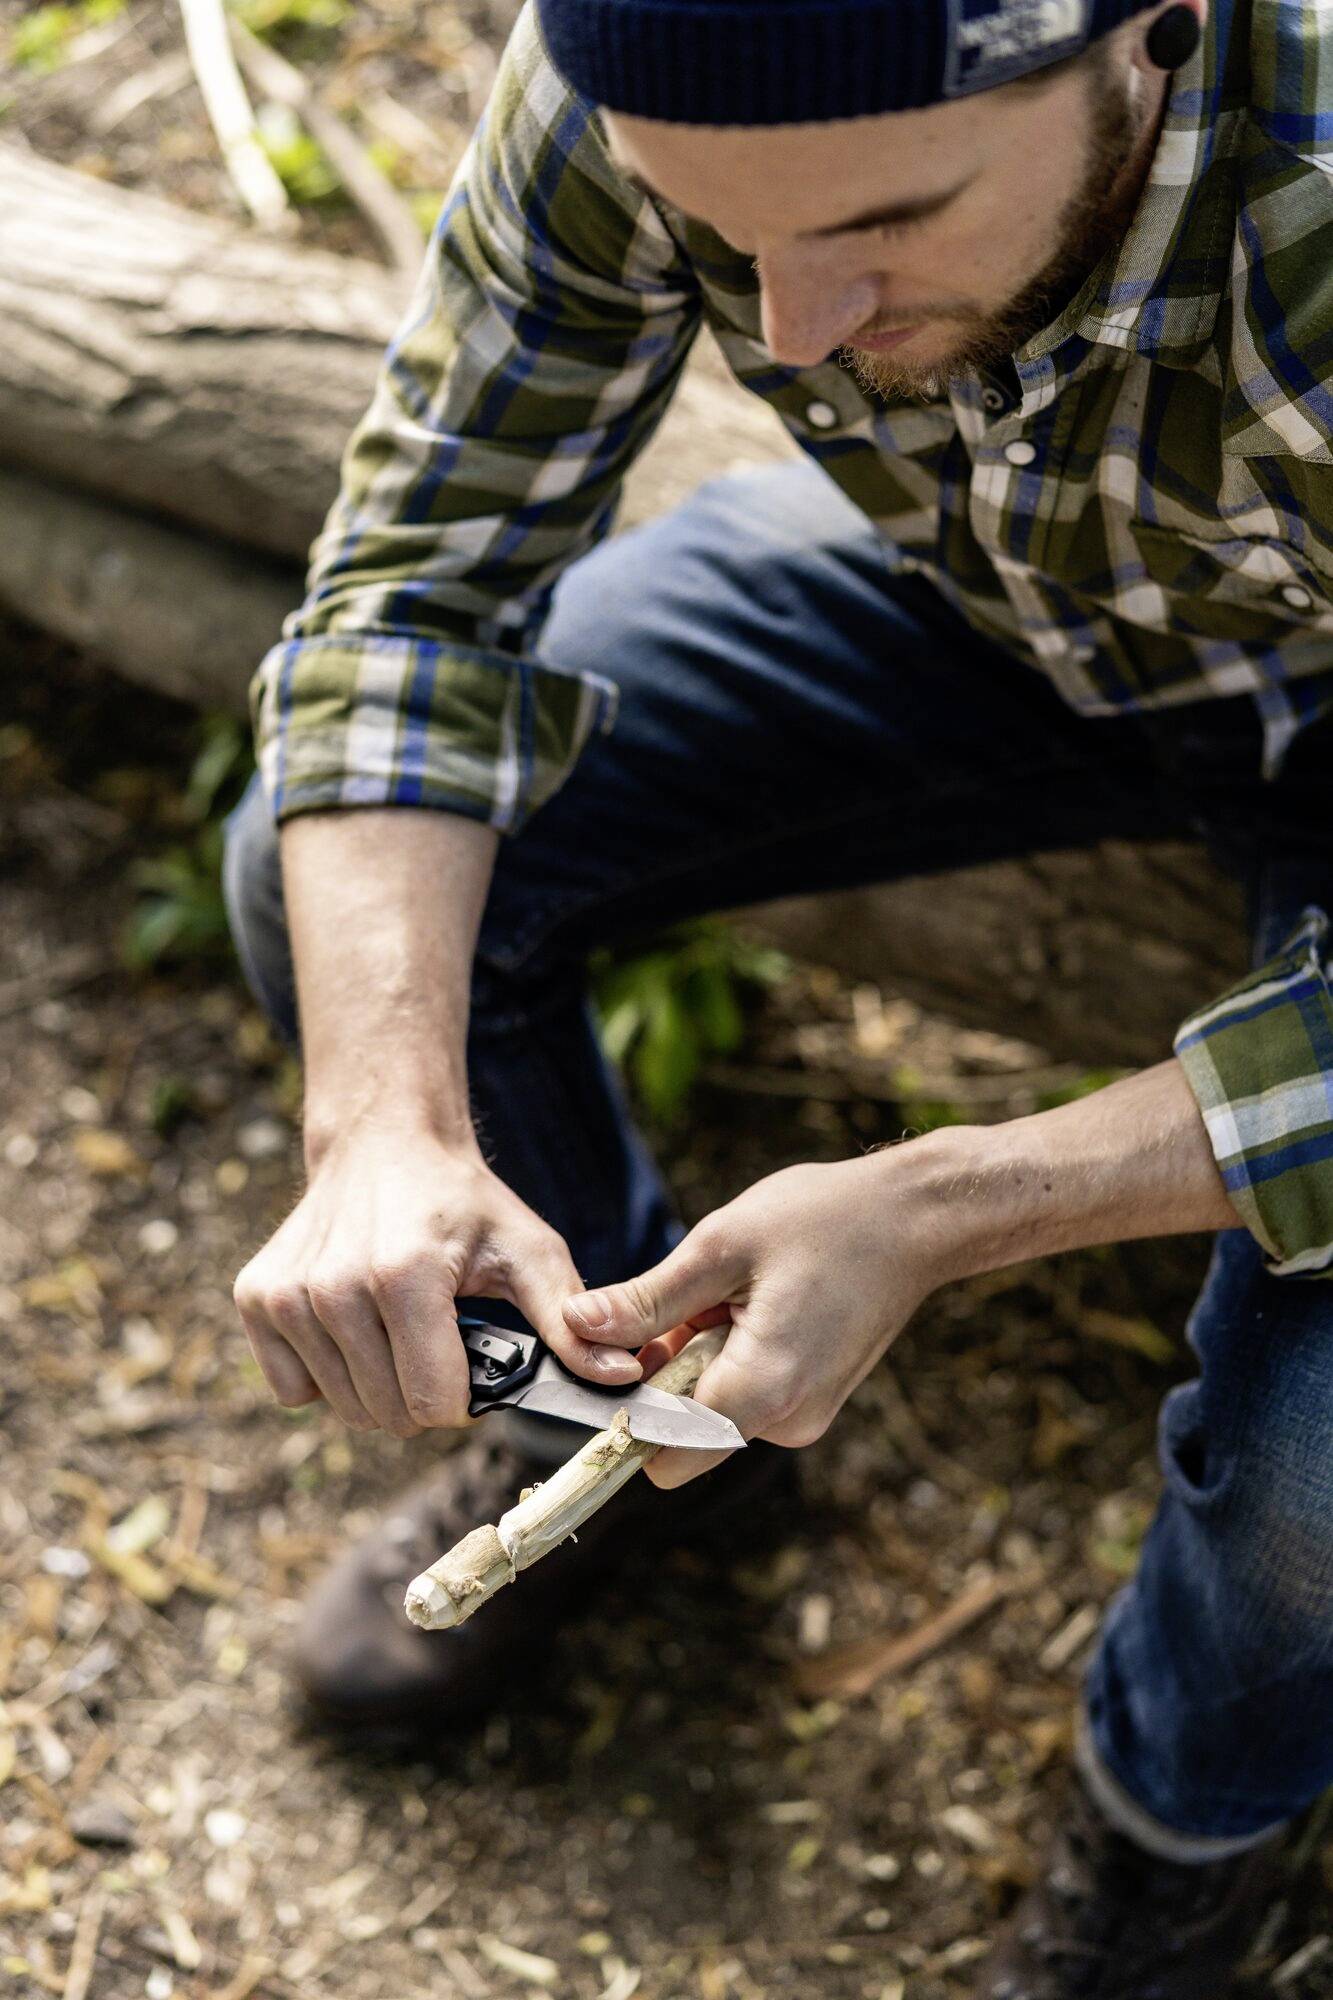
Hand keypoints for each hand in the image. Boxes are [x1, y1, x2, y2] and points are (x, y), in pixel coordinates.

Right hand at [233, 1127, 641, 1434]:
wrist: (384, 1143)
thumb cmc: (463, 1204)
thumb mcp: (529, 1251)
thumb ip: (571, 1319)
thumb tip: (622, 1375)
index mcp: (403, 1278)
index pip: (432, 1406)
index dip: (464, 1396)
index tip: (472, 1357)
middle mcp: (332, 1288)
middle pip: (387, 1414)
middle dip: (423, 1393)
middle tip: (437, 1337)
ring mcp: (286, 1295)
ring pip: (343, 1409)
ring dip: (378, 1384)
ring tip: (398, 1325)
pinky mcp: (255, 1298)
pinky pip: (293, 1389)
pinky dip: (327, 1374)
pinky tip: (353, 1325)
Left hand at [563, 1149, 953, 1486]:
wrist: (916, 1219)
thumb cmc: (825, 1219)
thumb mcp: (720, 1246)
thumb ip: (647, 1299)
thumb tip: (578, 1326)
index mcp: (764, 1388)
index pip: (662, 1454)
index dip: (625, 1415)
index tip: (618, 1357)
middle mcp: (787, 1421)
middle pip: (682, 1434)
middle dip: (664, 1376)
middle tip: (693, 1304)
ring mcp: (805, 1416)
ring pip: (711, 1411)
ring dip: (698, 1360)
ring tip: (735, 1294)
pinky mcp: (812, 1402)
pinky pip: (744, 1396)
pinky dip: (730, 1357)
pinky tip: (757, 1304)